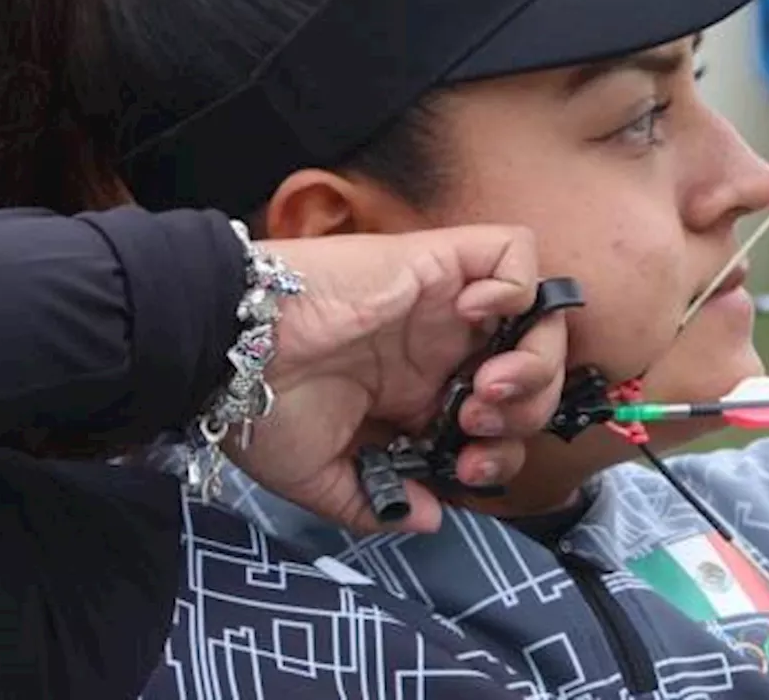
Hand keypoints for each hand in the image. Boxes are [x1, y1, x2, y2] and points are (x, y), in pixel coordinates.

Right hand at [220, 225, 566, 535]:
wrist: (227, 349)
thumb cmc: (259, 406)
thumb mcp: (318, 474)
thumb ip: (376, 501)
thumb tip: (431, 518)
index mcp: (420, 396)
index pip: (503, 421)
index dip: (504, 452)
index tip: (465, 470)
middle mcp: (444, 349)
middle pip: (537, 373)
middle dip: (527, 412)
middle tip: (475, 425)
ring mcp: (448, 304)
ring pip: (541, 317)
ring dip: (533, 361)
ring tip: (483, 385)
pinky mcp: (441, 260)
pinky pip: (516, 250)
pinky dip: (516, 287)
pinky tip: (474, 317)